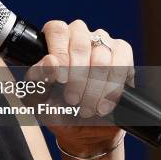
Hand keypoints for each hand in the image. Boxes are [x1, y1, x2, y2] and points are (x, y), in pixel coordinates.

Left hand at [25, 19, 134, 156]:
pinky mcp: (122, 53)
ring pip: (101, 57)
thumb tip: (50, 62)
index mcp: (54, 38)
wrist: (82, 128)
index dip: (60, 53)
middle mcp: (78, 34)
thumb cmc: (56, 108)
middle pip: (80, 44)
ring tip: (87, 109)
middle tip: (73, 101)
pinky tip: (103, 106)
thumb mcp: (38, 99)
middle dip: (77, 77)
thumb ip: (37, 80)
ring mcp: (102, 40)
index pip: (57, 31)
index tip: (60, 80)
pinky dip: (112, 89)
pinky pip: (121, 64)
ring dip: (94, 87)